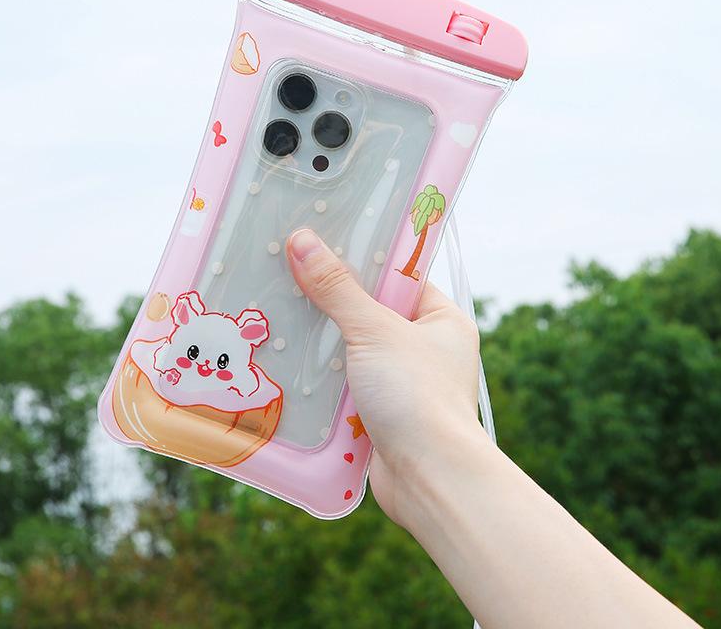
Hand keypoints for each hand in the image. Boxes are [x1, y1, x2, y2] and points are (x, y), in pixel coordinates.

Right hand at [286, 227, 484, 524]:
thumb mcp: (374, 331)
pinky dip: (323, 376)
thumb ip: (338, 288)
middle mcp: (427, 348)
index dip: (362, 258)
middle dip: (333, 301)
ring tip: (279, 313)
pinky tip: (288, 361)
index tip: (323, 241)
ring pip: (355, 349)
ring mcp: (404, 382)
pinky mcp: (382, 411)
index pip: (399, 276)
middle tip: (290, 276)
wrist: (428, 479)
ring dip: (323, 341)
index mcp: (441, 319)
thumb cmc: (415, 395)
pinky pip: (346, 382)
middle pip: (372, 311)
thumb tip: (303, 241)